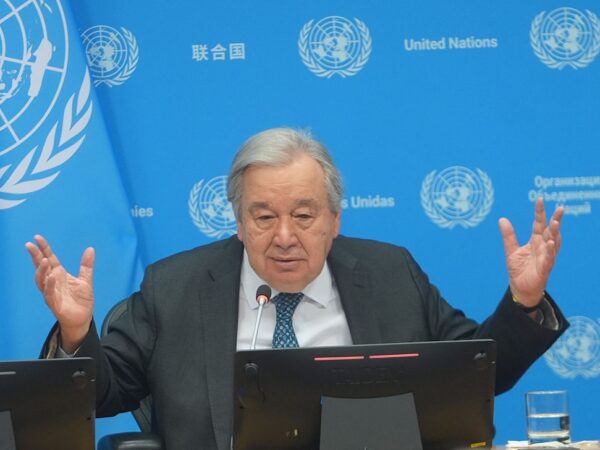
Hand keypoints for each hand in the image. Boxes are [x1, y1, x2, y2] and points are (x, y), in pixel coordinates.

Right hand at [25, 235, 94, 351]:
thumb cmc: (81, 300)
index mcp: (59, 275)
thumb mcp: (86, 280)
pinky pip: (49, 294)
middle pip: (41, 267)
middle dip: (35, 256)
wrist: (83, 318)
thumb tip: (90, 249)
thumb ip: (86, 265)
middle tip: (30, 245)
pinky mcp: (54, 304)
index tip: (37, 238)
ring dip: (42, 270)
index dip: (44, 249)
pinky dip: (49, 286)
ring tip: (44, 260)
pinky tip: (52, 277)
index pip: (50, 259)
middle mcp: (52, 282)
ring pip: (42, 280)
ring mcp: (52, 293)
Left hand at [498, 198, 563, 306]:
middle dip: (555, 220)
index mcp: (535, 242)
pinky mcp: (544, 268)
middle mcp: (543, 247)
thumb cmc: (518, 269)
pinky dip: (551, 250)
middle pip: (550, 231)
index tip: (540, 199)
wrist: (520, 288)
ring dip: (555, 233)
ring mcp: (545, 257)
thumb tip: (502, 219)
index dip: (540, 212)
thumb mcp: (511, 250)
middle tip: (560, 208)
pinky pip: (549, 258)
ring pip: (552, 243)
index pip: (539, 224)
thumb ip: (508, 235)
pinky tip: (551, 242)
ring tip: (556, 222)